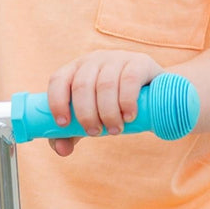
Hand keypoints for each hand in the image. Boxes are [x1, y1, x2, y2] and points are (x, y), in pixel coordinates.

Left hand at [45, 49, 163, 156]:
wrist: (152, 95)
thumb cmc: (112, 106)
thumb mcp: (91, 118)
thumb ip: (71, 134)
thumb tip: (62, 150)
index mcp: (76, 70)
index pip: (58, 79)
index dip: (57, 101)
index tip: (64, 124)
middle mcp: (94, 60)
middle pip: (82, 85)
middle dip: (86, 114)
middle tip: (95, 133)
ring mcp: (117, 58)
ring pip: (105, 85)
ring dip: (108, 113)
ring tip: (115, 130)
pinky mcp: (139, 62)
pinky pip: (129, 80)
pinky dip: (126, 102)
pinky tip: (128, 117)